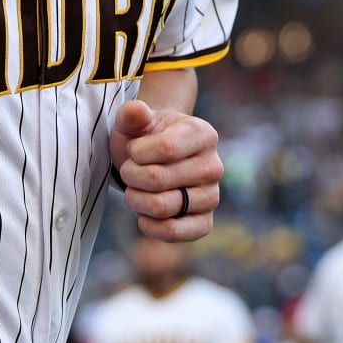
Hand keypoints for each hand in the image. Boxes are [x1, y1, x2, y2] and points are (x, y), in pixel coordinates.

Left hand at [110, 100, 222, 241]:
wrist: (156, 161)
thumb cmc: (144, 139)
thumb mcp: (134, 122)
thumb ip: (132, 114)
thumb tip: (136, 109)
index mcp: (203, 134)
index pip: (166, 148)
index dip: (138, 153)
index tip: (133, 150)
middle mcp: (214, 166)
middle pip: (159, 179)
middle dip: (131, 176)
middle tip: (129, 171)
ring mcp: (212, 196)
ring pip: (163, 206)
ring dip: (136, 200)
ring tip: (135, 190)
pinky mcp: (204, 222)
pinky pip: (176, 233)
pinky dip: (151, 226)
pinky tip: (143, 215)